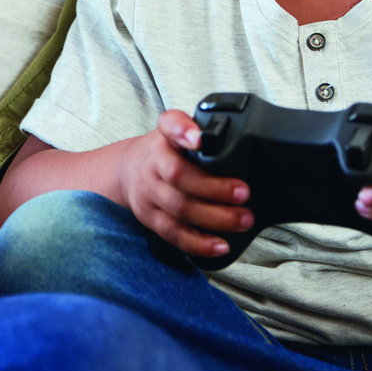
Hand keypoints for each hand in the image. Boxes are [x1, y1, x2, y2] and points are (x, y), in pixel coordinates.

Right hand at [116, 110, 251, 257]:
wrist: (128, 170)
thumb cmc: (165, 151)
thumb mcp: (178, 130)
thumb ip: (201, 130)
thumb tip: (230, 139)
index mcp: (165, 138)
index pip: (169, 125)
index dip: (182, 130)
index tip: (198, 138)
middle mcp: (153, 164)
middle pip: (179, 176)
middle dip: (215, 188)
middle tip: (244, 193)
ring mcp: (149, 193)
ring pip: (179, 208)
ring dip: (214, 218)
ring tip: (241, 220)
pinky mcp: (150, 218)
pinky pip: (173, 233)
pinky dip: (198, 243)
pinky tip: (220, 245)